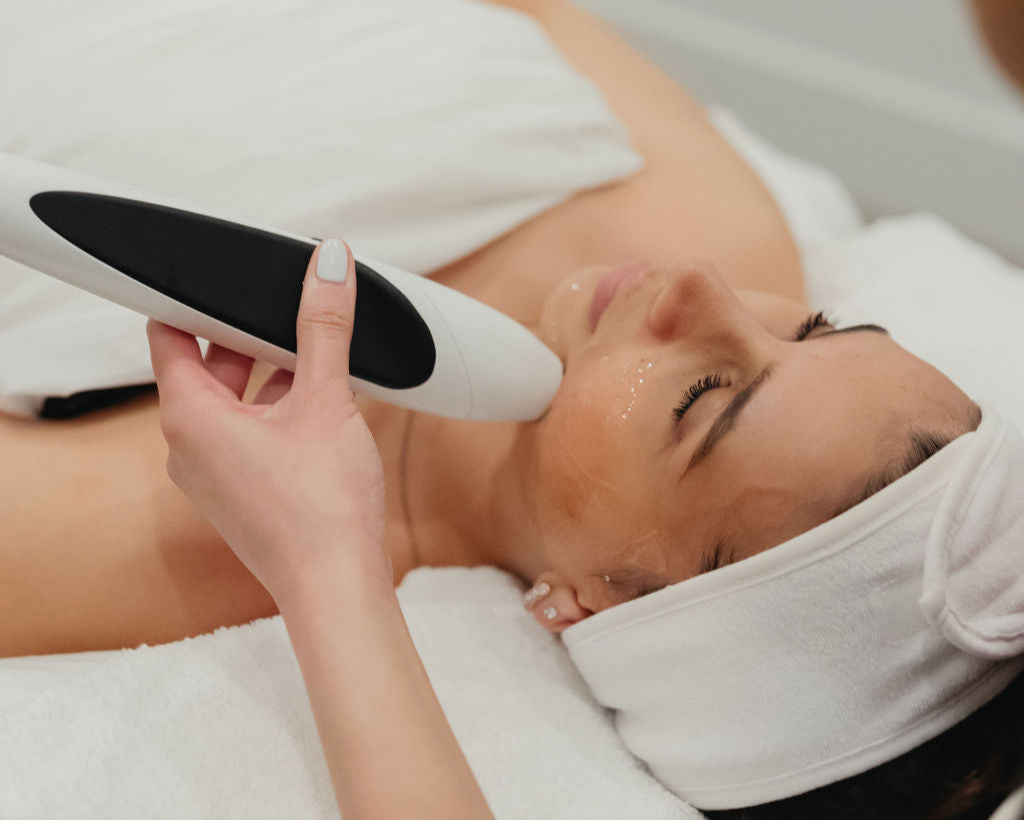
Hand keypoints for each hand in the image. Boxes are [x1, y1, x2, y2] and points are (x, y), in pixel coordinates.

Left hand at [146, 239, 390, 604]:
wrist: (336, 585)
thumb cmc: (321, 506)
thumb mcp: (326, 400)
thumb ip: (325, 327)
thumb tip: (328, 265)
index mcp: (188, 416)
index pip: (168, 333)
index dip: (194, 299)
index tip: (229, 277)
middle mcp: (188, 445)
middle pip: (207, 364)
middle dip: (249, 335)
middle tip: (292, 310)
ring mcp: (213, 472)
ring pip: (233, 400)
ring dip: (270, 375)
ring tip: (318, 358)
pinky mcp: (241, 491)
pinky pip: (248, 432)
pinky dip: (278, 411)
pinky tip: (322, 405)